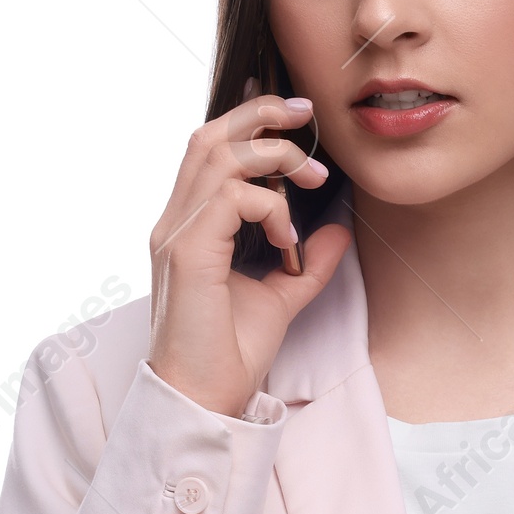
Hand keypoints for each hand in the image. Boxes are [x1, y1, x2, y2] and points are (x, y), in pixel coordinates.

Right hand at [148, 78, 350, 417]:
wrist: (205, 399)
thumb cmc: (231, 353)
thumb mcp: (282, 296)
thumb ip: (308, 261)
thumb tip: (339, 230)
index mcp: (188, 226)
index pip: (209, 150)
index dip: (250, 123)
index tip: (299, 122)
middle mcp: (174, 222)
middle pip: (208, 136)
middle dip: (259, 114)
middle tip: (307, 115)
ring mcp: (175, 235)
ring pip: (219, 156)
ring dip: (275, 159)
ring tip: (312, 180)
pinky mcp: (187, 254)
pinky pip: (230, 198)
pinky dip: (269, 207)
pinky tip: (287, 240)